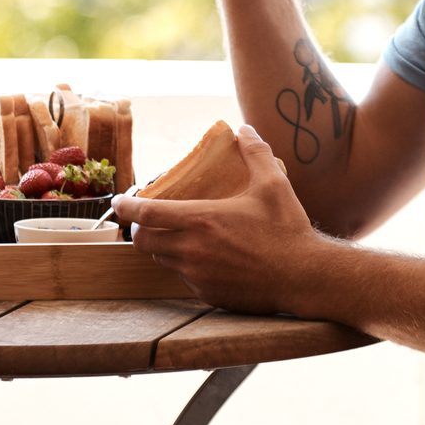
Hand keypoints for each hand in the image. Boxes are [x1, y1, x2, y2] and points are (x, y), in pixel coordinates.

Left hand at [113, 124, 319, 313]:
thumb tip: (245, 129)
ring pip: (163, 260)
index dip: (125, 207)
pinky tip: (206, 258)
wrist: (305, 277)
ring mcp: (198, 276)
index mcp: (201, 220)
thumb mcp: (273, 184)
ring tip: (180, 235)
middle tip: (149, 220)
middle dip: (140, 230)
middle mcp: (191, 250)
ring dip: (163, 247)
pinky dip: (186, 267)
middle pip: (143, 241)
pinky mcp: (208, 294)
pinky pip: (185, 278)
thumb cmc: (287, 230)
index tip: (118, 201)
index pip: (145, 215)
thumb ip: (256, 153)